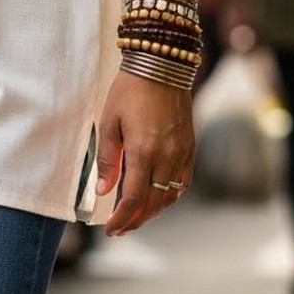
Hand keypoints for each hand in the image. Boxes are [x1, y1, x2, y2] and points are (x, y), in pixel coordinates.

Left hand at [95, 70, 193, 235]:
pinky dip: (169, 195)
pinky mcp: (190, 146)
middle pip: (153, 203)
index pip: (134, 199)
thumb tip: (103, 191)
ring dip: (153, 211)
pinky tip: (157, 198)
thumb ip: (108, 160)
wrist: (162, 65)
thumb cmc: (130, 91)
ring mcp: (181, 152)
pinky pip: (183, 181)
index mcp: (144, 152)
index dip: (122, 218)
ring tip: (135, 217)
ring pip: (170, 196)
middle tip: (119, 228)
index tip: (110, 229)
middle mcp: (167, 156)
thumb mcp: (109, 123)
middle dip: (135, 220)